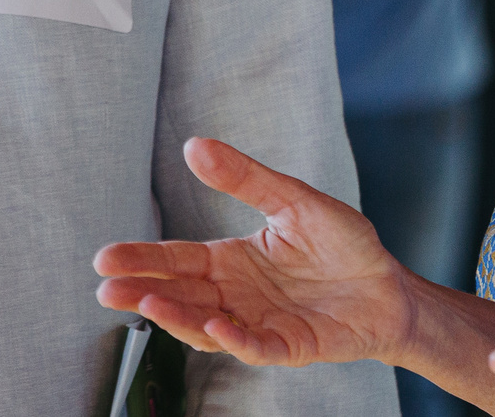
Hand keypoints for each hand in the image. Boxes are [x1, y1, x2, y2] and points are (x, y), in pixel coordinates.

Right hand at [92, 137, 409, 366]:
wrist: (390, 287)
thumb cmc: (343, 244)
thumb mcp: (293, 199)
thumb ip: (245, 178)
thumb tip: (194, 145)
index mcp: (231, 260)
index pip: (177, 259)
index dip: (142, 259)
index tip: (104, 258)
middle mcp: (236, 296)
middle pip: (180, 295)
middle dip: (141, 292)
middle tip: (106, 289)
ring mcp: (258, 324)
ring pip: (206, 326)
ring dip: (176, 317)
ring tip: (146, 304)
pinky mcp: (288, 347)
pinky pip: (255, 348)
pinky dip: (234, 341)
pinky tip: (216, 326)